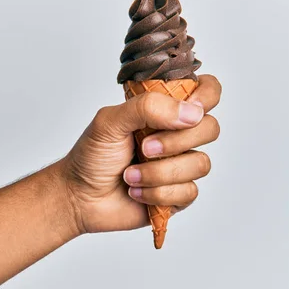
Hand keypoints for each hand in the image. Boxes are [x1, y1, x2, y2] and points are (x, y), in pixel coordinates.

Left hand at [61, 74, 221, 233]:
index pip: (206, 91)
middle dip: (176, 141)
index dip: (206, 96)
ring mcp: (180, 165)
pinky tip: (135, 192)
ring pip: (200, 164)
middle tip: (143, 148)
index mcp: (164, 110)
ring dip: (159, 172)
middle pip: (210, 128)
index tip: (188, 108)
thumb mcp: (110, 121)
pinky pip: (189, 192)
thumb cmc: (92, 155)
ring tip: (129, 176)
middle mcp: (177, 135)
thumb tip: (192, 112)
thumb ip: (147, 107)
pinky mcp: (178, 194)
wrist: (78, 197)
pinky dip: (157, 193)